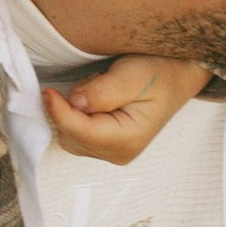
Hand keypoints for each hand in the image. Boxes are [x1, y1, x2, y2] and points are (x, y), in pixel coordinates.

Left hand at [44, 58, 212, 167]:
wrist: (179, 75)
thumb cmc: (161, 72)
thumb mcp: (133, 74)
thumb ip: (103, 91)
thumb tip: (73, 103)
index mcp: (127, 140)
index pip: (81, 132)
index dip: (59, 112)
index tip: (47, 92)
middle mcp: (118, 153)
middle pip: (71, 137)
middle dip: (70, 110)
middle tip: (94, 82)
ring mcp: (112, 151)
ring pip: (71, 136)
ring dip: (74, 112)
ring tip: (101, 88)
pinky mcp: (107, 144)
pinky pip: (78, 133)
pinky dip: (78, 115)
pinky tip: (98, 99)